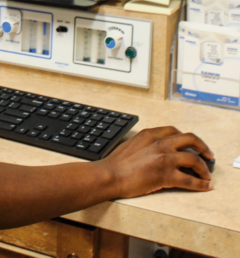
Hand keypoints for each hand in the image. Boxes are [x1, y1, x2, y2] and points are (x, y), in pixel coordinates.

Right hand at [100, 126, 214, 197]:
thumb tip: (155, 151)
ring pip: (195, 159)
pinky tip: (204, 186)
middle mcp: (160, 143)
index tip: (191, 144)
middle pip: (190, 139)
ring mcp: (164, 159)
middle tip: (208, 154)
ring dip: (204, 168)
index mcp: (150, 134)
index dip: (187, 138)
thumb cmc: (116, 163)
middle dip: (203, 147)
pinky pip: (190, 180)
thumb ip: (146, 144)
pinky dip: (201, 184)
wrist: (110, 175)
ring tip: (206, 174)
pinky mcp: (166, 175)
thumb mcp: (131, 144)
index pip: (175, 131)